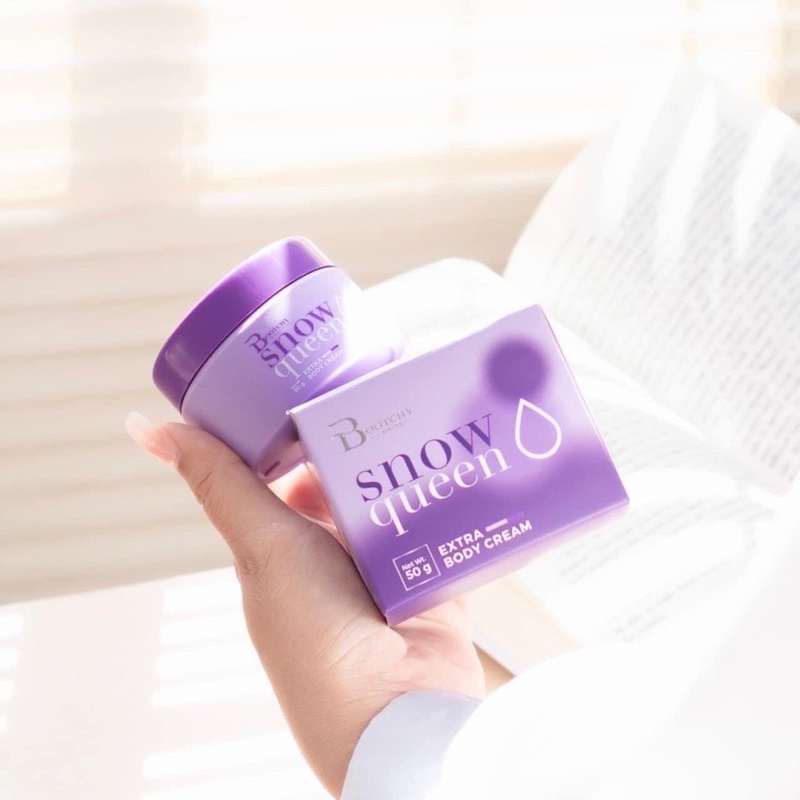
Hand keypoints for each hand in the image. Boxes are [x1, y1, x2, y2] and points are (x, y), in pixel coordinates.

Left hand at [126, 414, 484, 796]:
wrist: (397, 713)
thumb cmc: (316, 638)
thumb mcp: (263, 546)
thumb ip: (221, 482)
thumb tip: (146, 429)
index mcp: (282, 547)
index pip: (285, 472)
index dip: (296, 428)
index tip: (315, 378)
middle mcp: (331, 554)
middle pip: (345, 478)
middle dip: (361, 439)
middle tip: (381, 387)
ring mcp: (382, 567)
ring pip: (394, 495)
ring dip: (407, 465)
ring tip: (422, 414)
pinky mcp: (430, 576)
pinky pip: (439, 524)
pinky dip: (445, 498)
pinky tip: (458, 459)